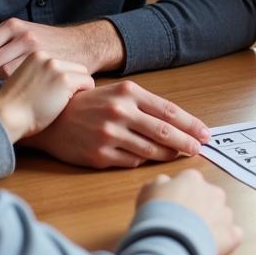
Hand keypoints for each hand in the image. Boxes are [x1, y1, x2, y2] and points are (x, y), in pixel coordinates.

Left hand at [0, 18, 124, 77]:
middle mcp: (24, 36)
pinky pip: (20, 80)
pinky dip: (6, 88)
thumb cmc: (46, 41)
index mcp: (13, 26)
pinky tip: (3, 95)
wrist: (84, 45)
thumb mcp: (17, 31)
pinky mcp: (49, 66)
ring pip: (1, 72)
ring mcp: (37, 51)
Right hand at [0, 52, 93, 141]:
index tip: (55, 93)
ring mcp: (55, 67)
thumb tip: (60, 79)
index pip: (63, 63)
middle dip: (73, 82)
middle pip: (75, 67)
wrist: (3, 117)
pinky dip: (85, 93)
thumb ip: (42, 75)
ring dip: (78, 88)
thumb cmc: (13, 107)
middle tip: (63, 100)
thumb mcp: (26, 81)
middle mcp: (46, 57)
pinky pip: (89, 83)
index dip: (63, 80)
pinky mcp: (64, 79)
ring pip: (83, 74)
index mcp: (36, 55)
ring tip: (65, 103)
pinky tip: (70, 104)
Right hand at [22, 81, 209, 168]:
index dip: (191, 124)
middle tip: (200, 149)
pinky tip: (148, 158)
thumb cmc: (90, 104)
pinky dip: (144, 160)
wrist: (50, 120)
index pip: (169, 111)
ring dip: (169, 154)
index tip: (205, 133)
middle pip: (165, 132)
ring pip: (151, 150)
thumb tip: (179, 123)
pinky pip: (132, 161)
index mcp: (129, 93)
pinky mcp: (99, 155)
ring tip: (179, 154)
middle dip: (187, 142)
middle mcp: (120, 112)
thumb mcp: (119, 93)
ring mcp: (109, 135)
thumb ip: (147, 105)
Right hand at [137, 170, 241, 254]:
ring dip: (210, 226)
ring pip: (220, 216)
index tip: (170, 210)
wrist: (168, 243)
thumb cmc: (155, 216)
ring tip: (191, 240)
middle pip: (207, 198)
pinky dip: (223, 241)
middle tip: (180, 226)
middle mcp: (213, 192)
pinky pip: (232, 235)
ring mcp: (225, 213)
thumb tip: (165, 184)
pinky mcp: (232, 235)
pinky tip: (209, 247)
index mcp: (193, 179)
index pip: (188, 183)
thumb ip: (160, 184)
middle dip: (197, 210)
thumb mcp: (147, 191)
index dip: (179, 197)